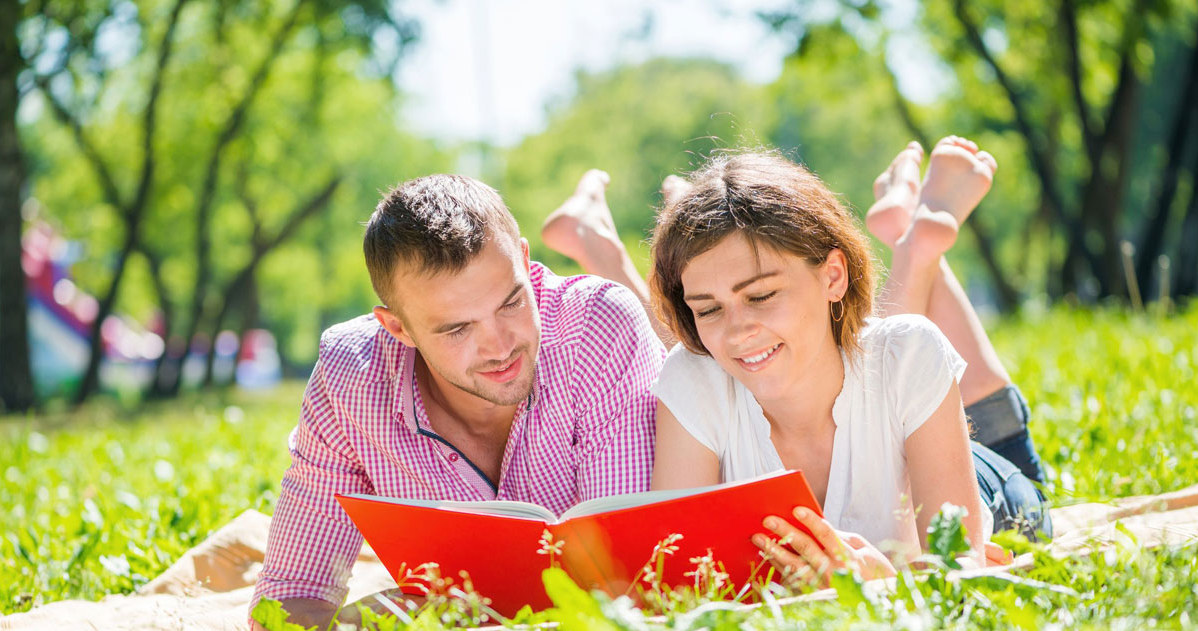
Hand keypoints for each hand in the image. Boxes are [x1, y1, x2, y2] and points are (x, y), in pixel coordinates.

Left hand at [752, 506, 895, 587]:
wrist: (878, 602)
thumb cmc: (871, 570)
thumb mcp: (864, 549)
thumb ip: (841, 535)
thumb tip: (817, 522)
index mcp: (849, 556)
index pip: (827, 535)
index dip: (812, 521)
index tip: (796, 508)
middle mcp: (835, 572)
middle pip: (806, 549)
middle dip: (786, 532)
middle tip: (767, 520)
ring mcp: (824, 586)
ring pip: (795, 567)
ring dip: (775, 552)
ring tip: (758, 538)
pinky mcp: (815, 596)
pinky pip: (793, 581)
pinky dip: (778, 569)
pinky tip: (766, 556)